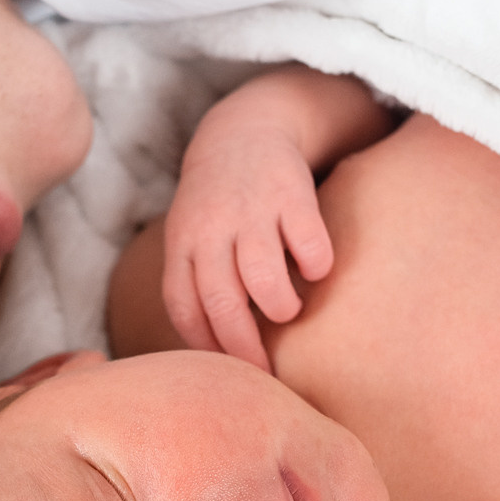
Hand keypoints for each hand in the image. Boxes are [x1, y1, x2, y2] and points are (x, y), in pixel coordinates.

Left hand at [162, 118, 331, 371]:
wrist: (244, 129)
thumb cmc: (218, 204)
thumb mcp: (190, 237)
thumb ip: (196, 284)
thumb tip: (215, 355)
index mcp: (182, 244)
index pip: (184, 307)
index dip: (206, 346)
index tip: (229, 371)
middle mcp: (212, 229)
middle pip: (222, 303)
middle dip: (245, 348)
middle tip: (267, 371)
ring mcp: (250, 210)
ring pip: (262, 278)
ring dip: (280, 307)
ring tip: (289, 311)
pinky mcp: (291, 193)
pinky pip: (308, 245)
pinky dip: (315, 267)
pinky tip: (316, 270)